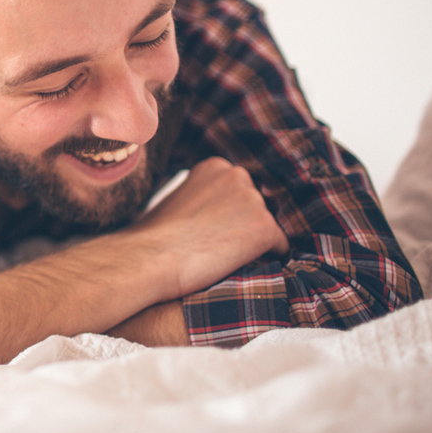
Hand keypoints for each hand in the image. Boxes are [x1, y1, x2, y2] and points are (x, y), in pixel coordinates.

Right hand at [127, 157, 287, 300]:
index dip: (229, 214)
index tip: (211, 229)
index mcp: (215, 166)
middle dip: (245, 224)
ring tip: (224, 257)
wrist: (150, 257)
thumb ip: (203, 197)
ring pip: (266, 226)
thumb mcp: (178, 200)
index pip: (240, 191)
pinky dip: (269, 258)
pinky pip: (281, 246)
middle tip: (218, 245)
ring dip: (253, 242)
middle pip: (257, 205)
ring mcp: (253, 200)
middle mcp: (238, 175)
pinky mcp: (265, 227)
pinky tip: (242, 265)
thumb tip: (217, 215)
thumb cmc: (154, 237)